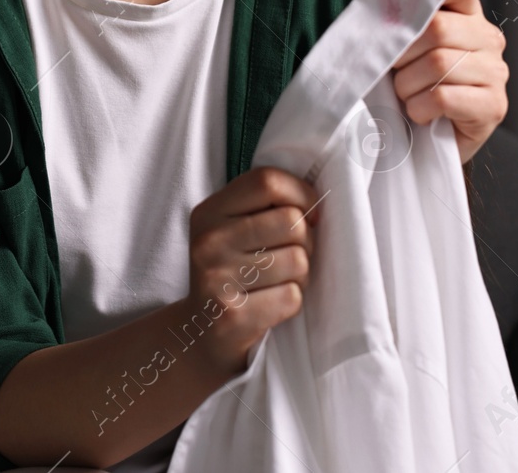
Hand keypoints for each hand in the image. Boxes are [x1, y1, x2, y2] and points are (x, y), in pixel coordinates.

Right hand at [185, 166, 320, 375]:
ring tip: (278, 281)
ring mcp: (217, 279)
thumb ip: (264, 208)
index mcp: (208, 212)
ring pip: (298, 260)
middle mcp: (208, 242)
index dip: (301, 193)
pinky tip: (271, 304)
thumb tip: (318, 205)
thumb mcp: (231, 229)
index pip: (267, 181)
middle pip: (291, 222)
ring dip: (300, 275)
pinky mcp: (233, 316)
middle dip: (304, 241)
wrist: (199, 334)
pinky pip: (292, 296)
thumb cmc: (231, 273)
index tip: (309, 214)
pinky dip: (291, 302)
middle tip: (289, 256)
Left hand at [389, 0, 508, 163]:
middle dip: (403, 55)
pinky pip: (444, 97)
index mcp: (469, 15)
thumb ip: (402, 24)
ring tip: (407, 97)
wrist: (427, 145)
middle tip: (395, 74)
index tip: (403, 10)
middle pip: (438, 28)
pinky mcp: (494, 106)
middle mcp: (489, 39)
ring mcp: (496, 72)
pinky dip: (420, 108)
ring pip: (439, 64)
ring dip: (408, 86)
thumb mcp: (403, 51)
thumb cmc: (410, 90)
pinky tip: (421, 115)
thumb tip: (380, 10)